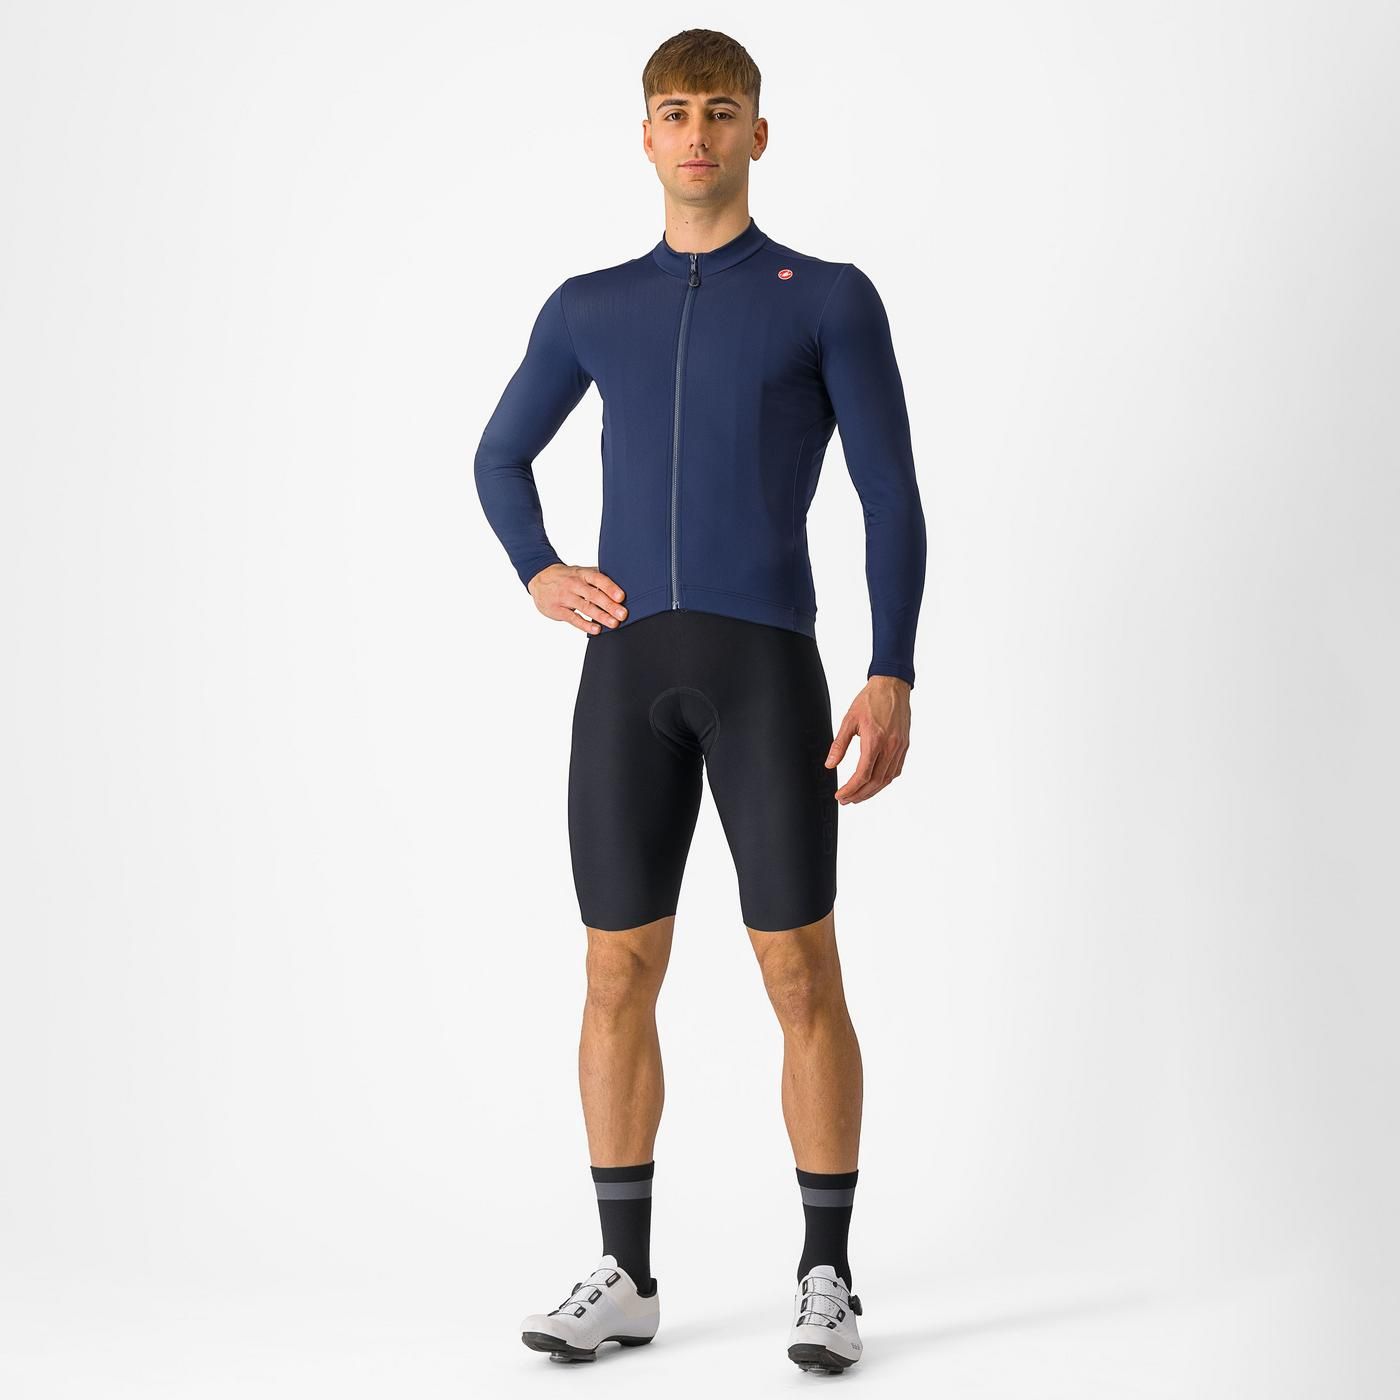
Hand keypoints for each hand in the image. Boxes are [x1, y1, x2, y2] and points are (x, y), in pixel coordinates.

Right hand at [527, 563, 627, 634]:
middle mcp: (574, 584)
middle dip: (609, 605)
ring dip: (600, 616)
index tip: (621, 596)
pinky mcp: (558, 610)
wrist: (539, 577)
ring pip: (585, 607)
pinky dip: (585, 625)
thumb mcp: (580, 572)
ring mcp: (565, 597)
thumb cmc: (567, 577)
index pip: (598, 579)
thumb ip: (597, 578)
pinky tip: (596, 630)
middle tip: (623, 614)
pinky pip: (573, 618)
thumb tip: (622, 584)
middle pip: (593, 595)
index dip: (610, 587)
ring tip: (614, 623)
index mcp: (582, 573)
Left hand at [825, 676, 911, 803]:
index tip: (840, 795)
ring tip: (858, 796)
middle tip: (846, 800)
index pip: (862, 774)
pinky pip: (896, 770)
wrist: (892, 686)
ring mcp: (900, 747)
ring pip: (887, 779)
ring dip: (872, 791)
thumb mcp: (849, 720)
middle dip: (859, 795)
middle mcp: (890, 746)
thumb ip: (839, 745)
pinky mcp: (904, 746)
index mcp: (875, 740)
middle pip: (875, 781)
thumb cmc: (870, 699)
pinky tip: (874, 783)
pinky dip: (884, 781)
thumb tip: (830, 765)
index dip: (850, 789)